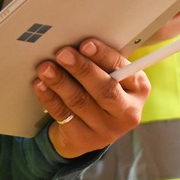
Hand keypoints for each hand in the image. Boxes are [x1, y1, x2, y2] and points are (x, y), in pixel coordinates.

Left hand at [33, 39, 149, 158]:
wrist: (86, 130)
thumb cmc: (98, 91)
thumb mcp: (108, 76)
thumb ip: (101, 61)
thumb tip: (75, 40)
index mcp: (138, 88)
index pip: (122, 69)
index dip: (103, 56)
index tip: (85, 44)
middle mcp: (127, 111)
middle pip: (104, 90)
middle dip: (82, 69)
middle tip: (62, 54)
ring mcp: (107, 129)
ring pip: (80, 102)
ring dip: (60, 81)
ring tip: (45, 67)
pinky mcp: (85, 139)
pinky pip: (63, 115)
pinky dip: (49, 97)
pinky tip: (40, 85)